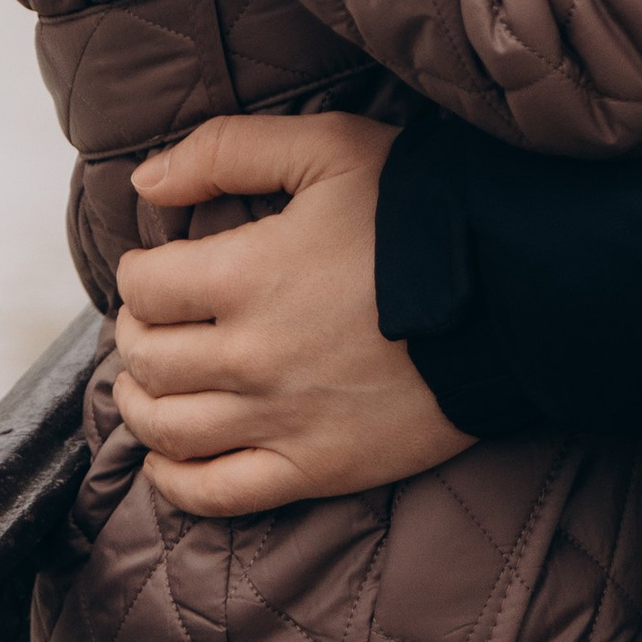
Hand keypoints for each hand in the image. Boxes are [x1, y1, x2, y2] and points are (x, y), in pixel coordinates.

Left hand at [113, 111, 473, 515]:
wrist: (506, 293)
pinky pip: (219, 493)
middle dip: (136, 335)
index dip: (139, 273)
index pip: (146, 287)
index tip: (156, 268)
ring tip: (151, 381)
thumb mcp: (326, 147)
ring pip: (170, 429)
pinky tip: (170, 458)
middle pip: (150, 359)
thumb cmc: (415, 211)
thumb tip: (146, 184)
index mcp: (250, 274)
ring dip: (142, 404)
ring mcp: (283, 419)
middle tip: (151, 320)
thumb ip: (226, 150)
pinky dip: (176, 481)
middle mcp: (254, 355)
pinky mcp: (318, 468)